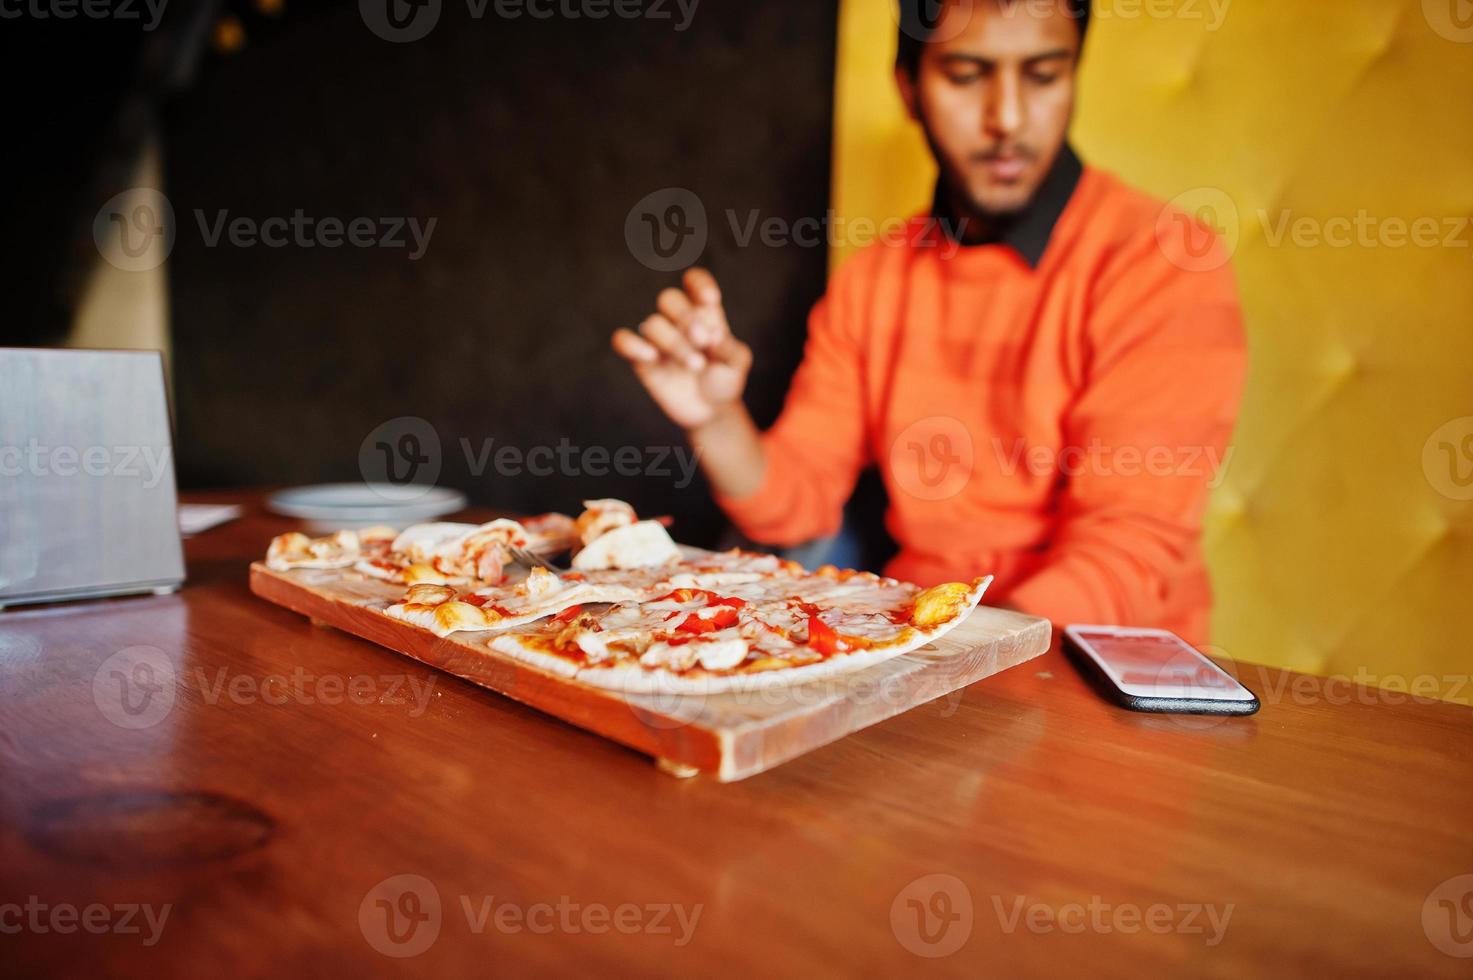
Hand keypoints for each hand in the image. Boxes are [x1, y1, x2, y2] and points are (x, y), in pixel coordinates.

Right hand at [612, 267, 751, 429]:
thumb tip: (713, 337)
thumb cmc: (724, 381)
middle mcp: (677, 321)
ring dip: (675, 343)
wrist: (710, 412)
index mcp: (702, 312)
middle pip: (668, 298)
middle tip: (703, 342)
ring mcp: (657, 339)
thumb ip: (730, 348)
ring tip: (696, 365)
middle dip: (686, 318)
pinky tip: (653, 357)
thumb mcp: (737, 364)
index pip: (693, 282)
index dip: (698, 283)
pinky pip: (623, 341)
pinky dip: (632, 345)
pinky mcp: (641, 360)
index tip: (711, 301)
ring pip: (652, 324)